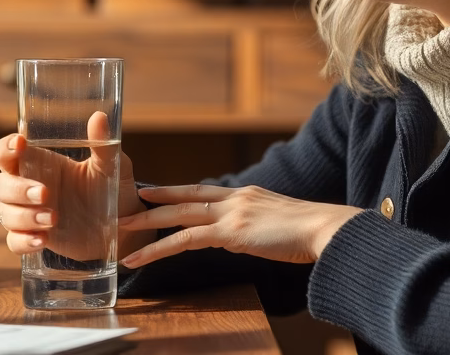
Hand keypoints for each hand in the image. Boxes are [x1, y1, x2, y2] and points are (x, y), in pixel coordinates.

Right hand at [0, 111, 151, 258]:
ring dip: (24, 216)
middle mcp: (28, 187)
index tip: (20, 143)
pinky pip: (13, 242)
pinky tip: (42, 240)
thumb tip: (99, 117)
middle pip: (0, 185)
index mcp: (40, 164)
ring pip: (4, 213)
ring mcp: (29, 214)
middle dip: (17, 189)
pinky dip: (23, 241)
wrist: (123, 227)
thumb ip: (103, 144)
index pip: (6, 152)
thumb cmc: (112, 189)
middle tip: (44, 193)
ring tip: (53, 219)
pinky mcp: (34, 238)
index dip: (5, 147)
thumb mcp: (112, 166)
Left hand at [116, 184, 362, 267]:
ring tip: (123, 230)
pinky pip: (186, 240)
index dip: (178, 192)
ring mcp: (231, 212)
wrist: (326, 229)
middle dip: (154, 201)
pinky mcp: (230, 231)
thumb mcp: (278, 224)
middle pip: (185, 197)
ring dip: (148, 223)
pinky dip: (160, 249)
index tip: (156, 193)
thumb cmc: (313, 232)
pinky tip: (142, 257)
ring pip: (178, 216)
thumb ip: (257, 227)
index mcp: (247, 194)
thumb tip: (243, 238)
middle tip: (127, 205)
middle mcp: (235, 198)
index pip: (203, 192)